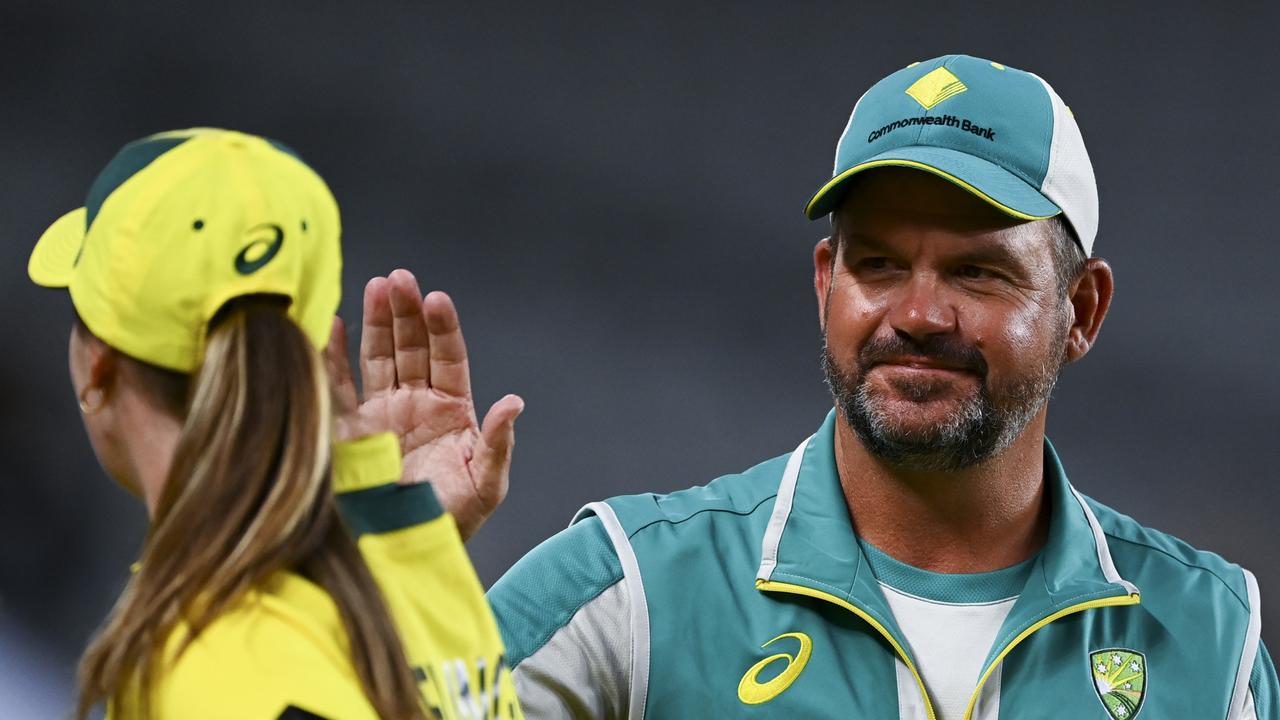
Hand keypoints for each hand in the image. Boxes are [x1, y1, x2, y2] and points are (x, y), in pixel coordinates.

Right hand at [325, 268, 523, 539]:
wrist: (405, 551)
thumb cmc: (452, 521)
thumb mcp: (485, 484)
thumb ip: (497, 443)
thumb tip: (513, 402)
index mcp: (451, 411)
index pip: (448, 357)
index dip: (442, 328)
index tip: (437, 299)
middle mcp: (415, 405)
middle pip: (411, 347)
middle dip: (406, 312)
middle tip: (399, 277)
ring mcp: (380, 414)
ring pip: (378, 356)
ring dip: (377, 321)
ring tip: (375, 284)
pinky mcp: (347, 429)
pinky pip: (338, 385)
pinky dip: (332, 355)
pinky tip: (330, 322)